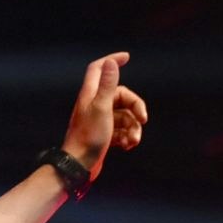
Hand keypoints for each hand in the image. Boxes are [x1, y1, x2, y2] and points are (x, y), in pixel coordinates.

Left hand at [62, 51, 146, 179]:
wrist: (79, 165)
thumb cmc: (88, 137)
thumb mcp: (101, 108)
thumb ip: (107, 85)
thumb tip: (111, 62)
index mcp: (90, 94)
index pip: (98, 69)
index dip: (111, 60)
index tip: (127, 57)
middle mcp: (94, 104)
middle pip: (122, 96)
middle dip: (136, 108)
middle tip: (144, 120)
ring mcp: (100, 120)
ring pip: (125, 116)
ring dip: (133, 128)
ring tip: (133, 141)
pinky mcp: (104, 134)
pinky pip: (122, 130)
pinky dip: (127, 136)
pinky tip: (127, 146)